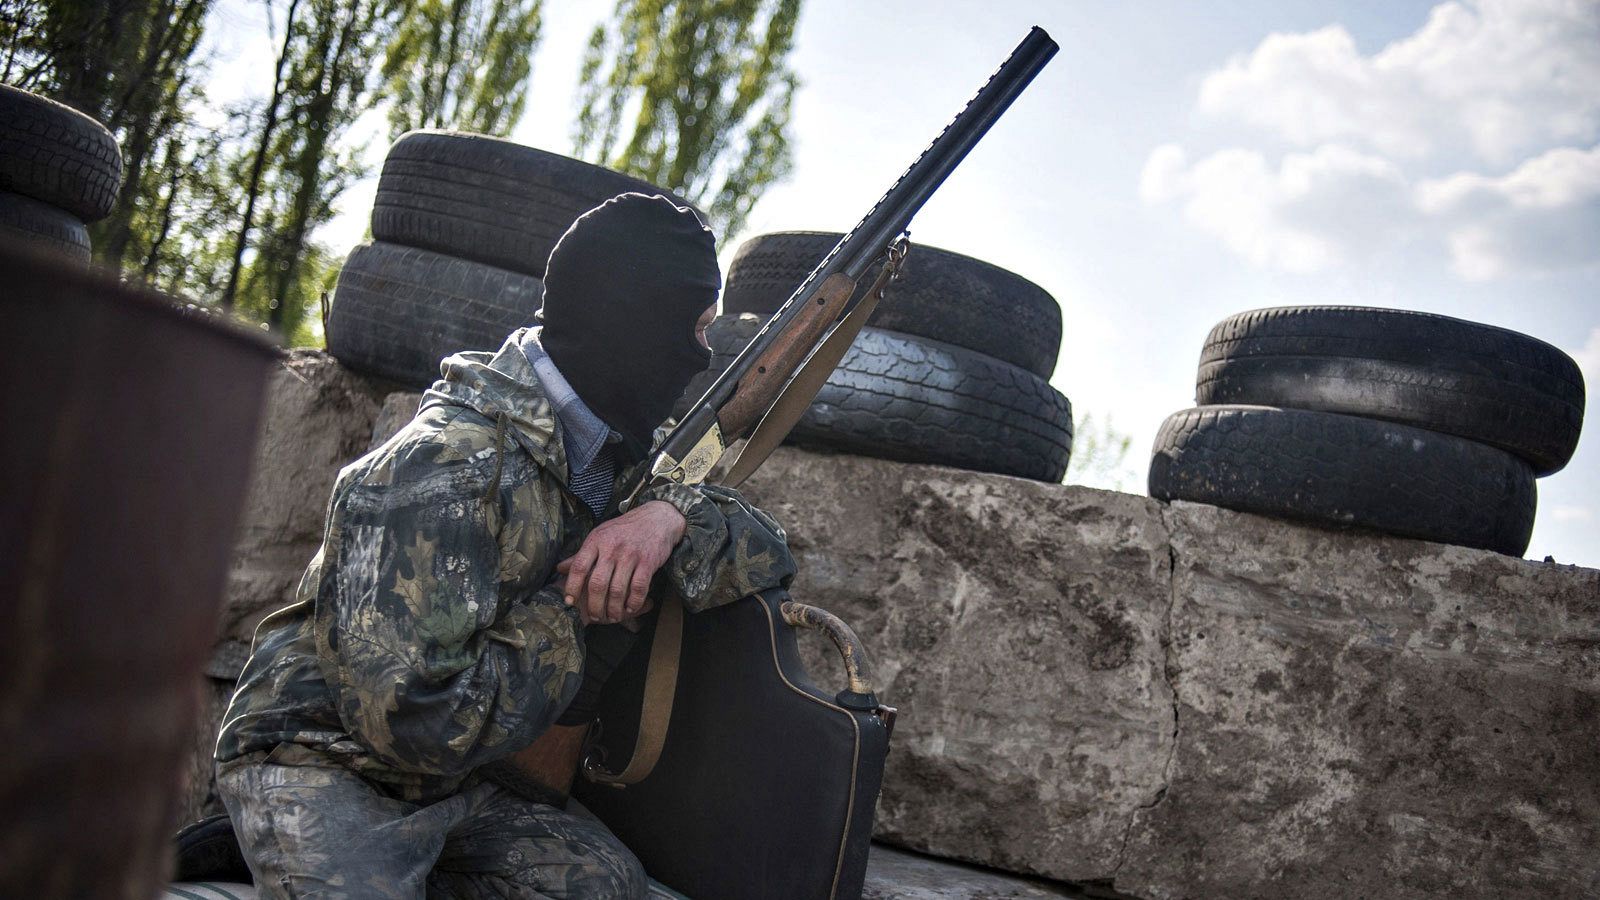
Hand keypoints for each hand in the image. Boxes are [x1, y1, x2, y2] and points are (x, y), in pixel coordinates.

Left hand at [556, 500, 686, 625]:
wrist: (657, 519)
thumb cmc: (624, 530)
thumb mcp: (600, 536)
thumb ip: (582, 555)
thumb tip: (560, 569)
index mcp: (596, 540)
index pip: (579, 567)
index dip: (572, 587)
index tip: (569, 602)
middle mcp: (612, 548)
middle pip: (597, 583)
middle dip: (594, 605)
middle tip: (595, 616)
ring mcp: (630, 555)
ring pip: (617, 589)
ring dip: (614, 608)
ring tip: (612, 616)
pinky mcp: (648, 562)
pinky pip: (638, 588)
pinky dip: (633, 602)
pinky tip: (630, 608)